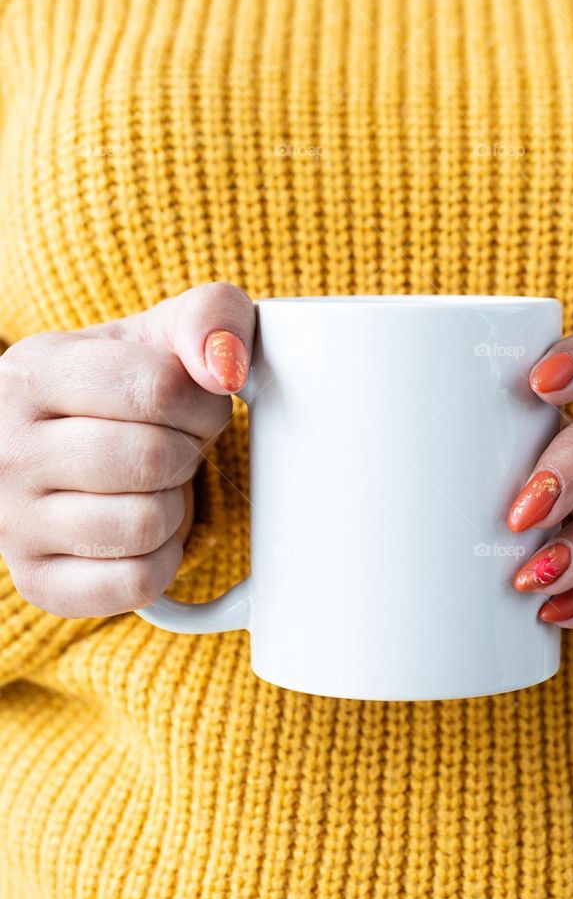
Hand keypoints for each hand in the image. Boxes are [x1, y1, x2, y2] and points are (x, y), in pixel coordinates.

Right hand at [0, 283, 254, 617]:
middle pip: (153, 459)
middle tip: (176, 443)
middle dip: (190, 450)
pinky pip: (136, 582)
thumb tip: (225, 367)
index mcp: (34, 372)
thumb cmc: (129, 382)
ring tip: (154, 483)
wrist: (73, 439)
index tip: (194, 402)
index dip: (202, 401)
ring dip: (175, 504)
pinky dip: (164, 558)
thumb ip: (211, 316)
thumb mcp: (165, 330)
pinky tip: (146, 528)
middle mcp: (8, 449)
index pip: (157, 389)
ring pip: (145, 525)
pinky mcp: (40, 582)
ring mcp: (14, 521)